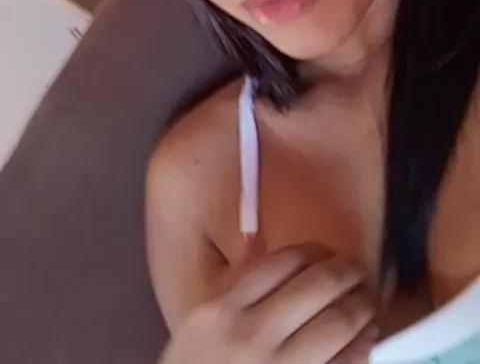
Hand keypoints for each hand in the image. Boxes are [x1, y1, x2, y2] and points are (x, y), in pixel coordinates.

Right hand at [161, 243, 376, 363]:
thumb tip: (268, 249)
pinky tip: (367, 336)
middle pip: (318, 284)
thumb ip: (233, 288)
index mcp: (222, 310)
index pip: (283, 261)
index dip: (314, 251)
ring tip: (367, 300)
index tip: (324, 254)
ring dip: (362, 305)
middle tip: (355, 270)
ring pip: (339, 322)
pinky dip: (363, 345)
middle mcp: (252, 335)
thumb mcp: (201, 326)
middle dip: (346, 271)